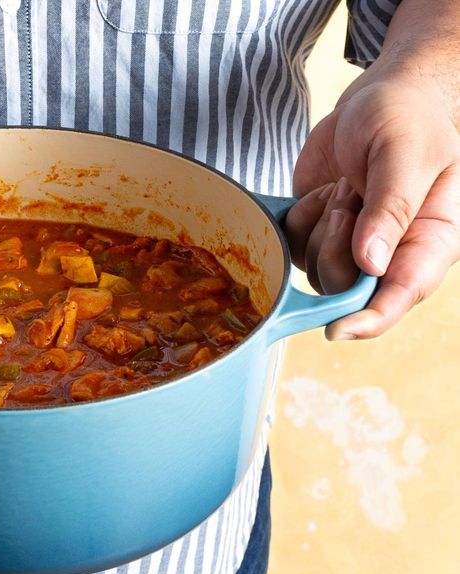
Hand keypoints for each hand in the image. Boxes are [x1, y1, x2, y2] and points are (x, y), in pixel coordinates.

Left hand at [286, 62, 459, 339]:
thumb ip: (390, 207)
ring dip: (317, 229)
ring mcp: (352, 243)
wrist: (383, 94)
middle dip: (333, 250)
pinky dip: (299, 217)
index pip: (401, 295)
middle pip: (345, 289)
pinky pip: (293, 244)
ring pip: (315, 270)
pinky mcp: (321, 229)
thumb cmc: (410, 116)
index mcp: (429, 241)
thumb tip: (371, 265)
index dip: (369, 319)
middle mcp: (390, 252)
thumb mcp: (407, 154)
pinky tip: (323, 190)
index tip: (337, 329)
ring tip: (342, 189)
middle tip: (346, 203)